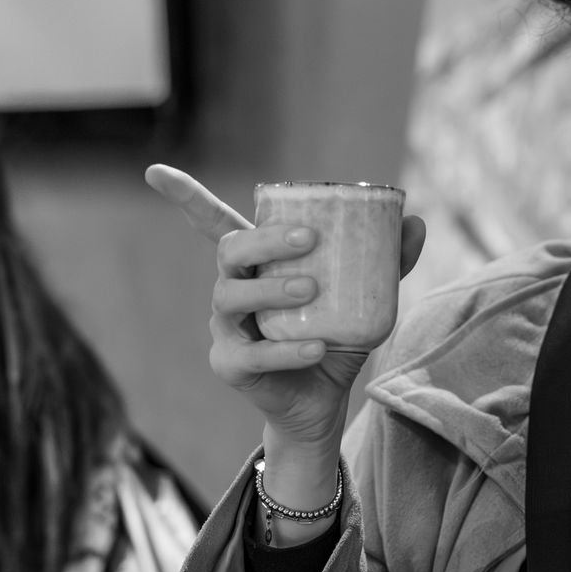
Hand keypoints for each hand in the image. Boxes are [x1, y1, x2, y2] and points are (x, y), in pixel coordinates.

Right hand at [144, 164, 426, 450]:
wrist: (324, 399)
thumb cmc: (335, 334)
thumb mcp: (365, 297)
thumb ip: (386, 262)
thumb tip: (416, 222)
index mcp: (256, 264)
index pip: (213, 223)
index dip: (184, 197)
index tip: (154, 172)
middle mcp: (232, 288)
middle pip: (228, 251)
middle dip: (264, 240)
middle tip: (309, 239)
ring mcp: (226, 327)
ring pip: (229, 297)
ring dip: (271, 289)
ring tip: (311, 291)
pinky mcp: (230, 365)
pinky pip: (251, 355)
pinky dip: (285, 349)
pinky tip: (315, 346)